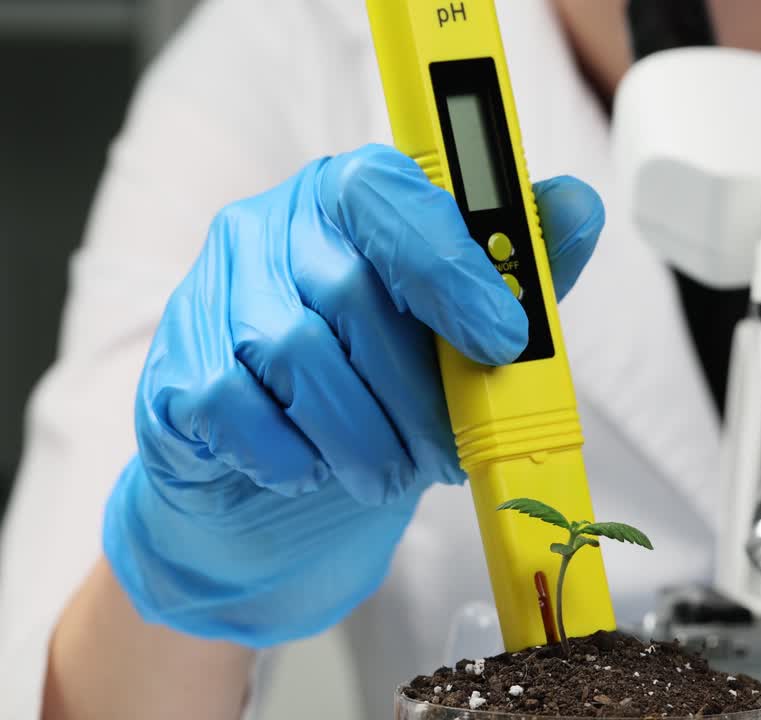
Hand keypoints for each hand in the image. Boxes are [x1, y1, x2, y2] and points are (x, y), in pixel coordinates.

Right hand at [103, 144, 603, 647]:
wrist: (276, 488)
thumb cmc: (378, 392)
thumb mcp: (462, 334)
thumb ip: (516, 274)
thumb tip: (579, 204)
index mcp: (350, 197)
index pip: (391, 197)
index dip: (452, 270)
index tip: (504, 341)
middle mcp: (272, 226)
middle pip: (348, 290)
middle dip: (416, 390)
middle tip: (450, 450)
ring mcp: (212, 292)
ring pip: (295, 353)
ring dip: (362, 435)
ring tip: (391, 472)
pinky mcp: (174, 368)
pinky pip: (234, 407)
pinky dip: (293, 456)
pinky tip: (315, 470)